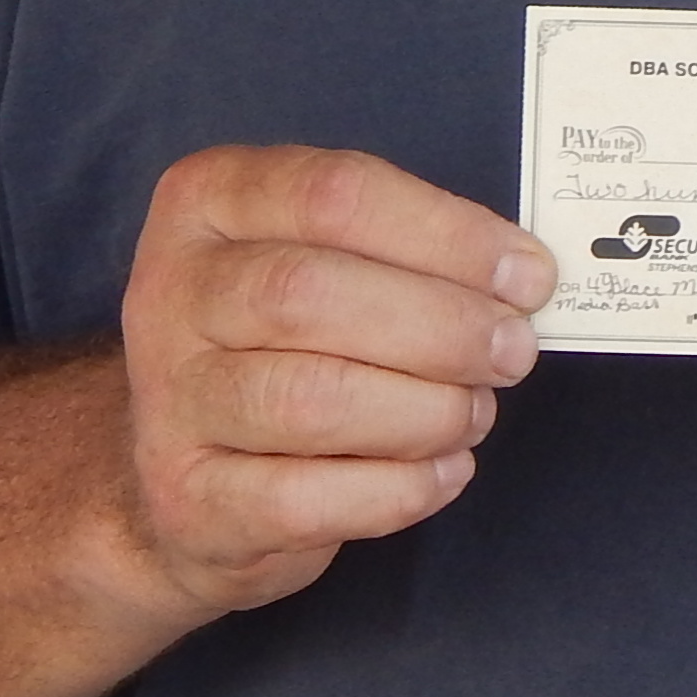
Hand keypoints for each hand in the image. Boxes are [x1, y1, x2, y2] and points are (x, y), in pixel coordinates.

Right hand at [120, 144, 554, 619]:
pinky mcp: (190, 502)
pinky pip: (308, 499)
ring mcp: (169, 402)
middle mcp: (169, 293)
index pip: (336, 194)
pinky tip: (442, 472)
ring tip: (471, 413)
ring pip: (312, 399)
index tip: (527, 275)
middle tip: (512, 351)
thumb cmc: (288, 347)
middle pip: (312, 292)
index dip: (448, 235)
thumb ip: (408, 252)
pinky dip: (401, 488)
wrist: (189, 476)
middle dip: (443, 326)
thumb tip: (521, 277)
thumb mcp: (329, 261)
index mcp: (209, 203)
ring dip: (426, 411)